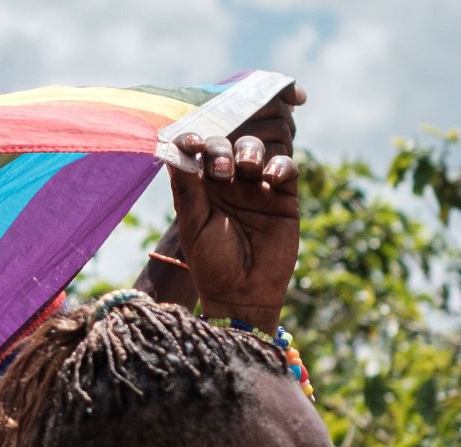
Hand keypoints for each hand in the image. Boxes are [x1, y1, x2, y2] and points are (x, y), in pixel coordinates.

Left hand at [167, 82, 305, 327]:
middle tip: (222, 168)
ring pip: (255, 150)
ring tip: (246, 168)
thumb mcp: (194, 224)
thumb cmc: (212, 262)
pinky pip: (286, 167)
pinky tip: (271, 179)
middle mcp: (227, 182)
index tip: (190, 141)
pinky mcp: (284, 195)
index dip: (194, 140)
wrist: (243, 293)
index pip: (197, 153)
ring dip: (250, 151)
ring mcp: (256, 186)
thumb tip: (175, 149)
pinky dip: (280, 165)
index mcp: (200, 186)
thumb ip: (188, 188)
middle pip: (226, 144)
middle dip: (223, 148)